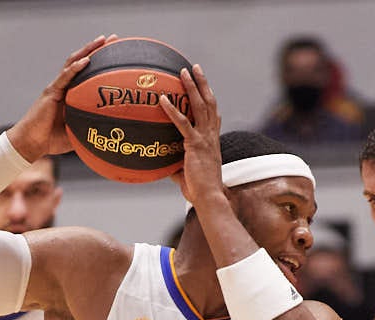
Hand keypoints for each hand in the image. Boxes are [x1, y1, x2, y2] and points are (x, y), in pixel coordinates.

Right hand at [7, 35, 114, 161]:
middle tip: (114, 39)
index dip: (99, 61)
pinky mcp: (50, 92)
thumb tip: (113, 132)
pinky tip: (86, 60)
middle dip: (96, 48)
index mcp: (71, 94)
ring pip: (73, 63)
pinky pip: (65, 77)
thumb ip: (92, 127)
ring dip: (88, 51)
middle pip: (81, 61)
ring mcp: (56, 88)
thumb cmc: (52, 140)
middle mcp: (64, 87)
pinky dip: (75, 68)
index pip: (86, 72)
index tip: (115, 52)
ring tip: (103, 40)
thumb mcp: (79, 133)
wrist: (32, 143)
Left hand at [158, 64, 223, 208]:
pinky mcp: (195, 144)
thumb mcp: (186, 173)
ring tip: (183, 72)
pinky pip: (183, 123)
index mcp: (212, 140)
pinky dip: (172, 110)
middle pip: (209, 102)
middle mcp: (211, 135)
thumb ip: (175, 165)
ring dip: (192, 87)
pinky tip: (162, 99)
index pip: (213, 115)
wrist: (209, 196)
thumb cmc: (199, 190)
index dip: (209, 99)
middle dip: (202, 83)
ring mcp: (205, 138)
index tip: (204, 86)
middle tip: (194, 67)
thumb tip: (161, 166)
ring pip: (200, 106)